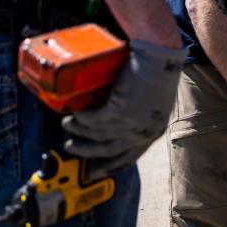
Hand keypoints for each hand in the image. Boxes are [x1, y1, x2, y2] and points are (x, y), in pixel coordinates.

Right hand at [62, 40, 186, 177]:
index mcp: (153, 131)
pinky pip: (93, 119)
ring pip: (98, 134)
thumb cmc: (158, 72)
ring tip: (67, 123)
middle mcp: (143, 131)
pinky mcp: (119, 110)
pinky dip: (81, 118)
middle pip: (109, 150)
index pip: (130, 156)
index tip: (93, 171)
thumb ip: (140, 115)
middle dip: (87, 151)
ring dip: (79, 131)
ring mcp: (131, 122)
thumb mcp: (154, 101)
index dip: (110, 165)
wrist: (159, 54)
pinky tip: (74, 113)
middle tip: (71, 147)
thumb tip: (116, 121)